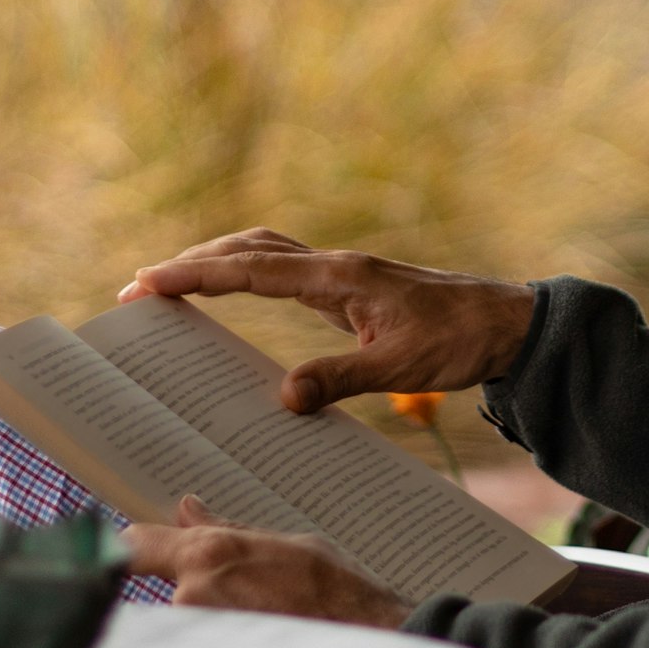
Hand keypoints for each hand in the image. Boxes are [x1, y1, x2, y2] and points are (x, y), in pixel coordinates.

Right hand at [120, 228, 536, 414]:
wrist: (507, 324)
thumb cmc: (460, 341)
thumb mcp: (400, 368)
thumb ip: (339, 379)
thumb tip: (282, 398)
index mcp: (339, 277)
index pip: (252, 269)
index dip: (196, 274)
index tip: (148, 281)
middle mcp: (335, 266)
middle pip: (250, 249)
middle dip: (193, 263)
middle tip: (141, 286)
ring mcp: (343, 273)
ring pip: (266, 252)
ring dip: (218, 262)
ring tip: (172, 283)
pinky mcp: (351, 287)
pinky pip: (284, 270)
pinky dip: (248, 272)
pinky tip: (236, 289)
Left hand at [126, 497, 407, 626]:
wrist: (373, 645)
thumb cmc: (338, 592)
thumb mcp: (286, 544)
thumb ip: (226, 531)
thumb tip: (187, 509)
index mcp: (210, 554)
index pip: (135, 545)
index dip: (130, 548)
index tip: (127, 552)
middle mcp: (194, 596)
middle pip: (164, 589)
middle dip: (189, 592)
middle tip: (241, 600)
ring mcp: (200, 638)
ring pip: (185, 621)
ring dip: (209, 623)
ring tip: (264, 625)